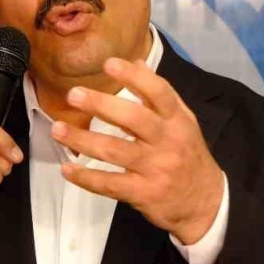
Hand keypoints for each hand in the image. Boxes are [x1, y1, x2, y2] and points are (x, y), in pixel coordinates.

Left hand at [52, 57, 223, 244]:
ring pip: (114, 151)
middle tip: (74, 95)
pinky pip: (110, 184)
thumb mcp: (184, 123)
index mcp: (177, 120)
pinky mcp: (144, 193)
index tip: (109, 63)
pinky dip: (86, 178)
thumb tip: (136, 60)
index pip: (159, 92)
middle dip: (101, 105)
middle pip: (134, 119)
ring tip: (57, 129)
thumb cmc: (189, 157)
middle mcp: (167, 141)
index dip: (134, 76)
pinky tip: (68, 169)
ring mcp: (155, 169)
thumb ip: (160, 94)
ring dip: (83, 139)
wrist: (205, 203)